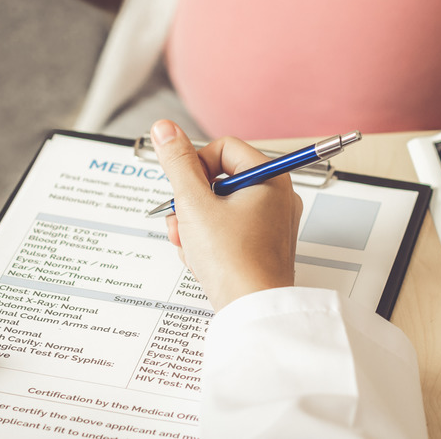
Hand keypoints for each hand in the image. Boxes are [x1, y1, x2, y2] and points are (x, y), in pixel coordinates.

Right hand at [151, 120, 302, 309]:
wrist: (252, 311)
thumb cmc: (234, 261)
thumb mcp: (194, 205)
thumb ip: (177, 163)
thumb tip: (165, 129)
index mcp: (270, 178)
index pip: (222, 148)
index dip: (195, 167)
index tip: (185, 191)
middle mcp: (275, 197)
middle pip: (217, 180)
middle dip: (190, 203)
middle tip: (182, 223)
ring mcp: (269, 223)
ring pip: (217, 208)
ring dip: (193, 225)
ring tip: (190, 246)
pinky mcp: (261, 246)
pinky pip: (226, 230)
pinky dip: (207, 242)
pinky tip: (200, 259)